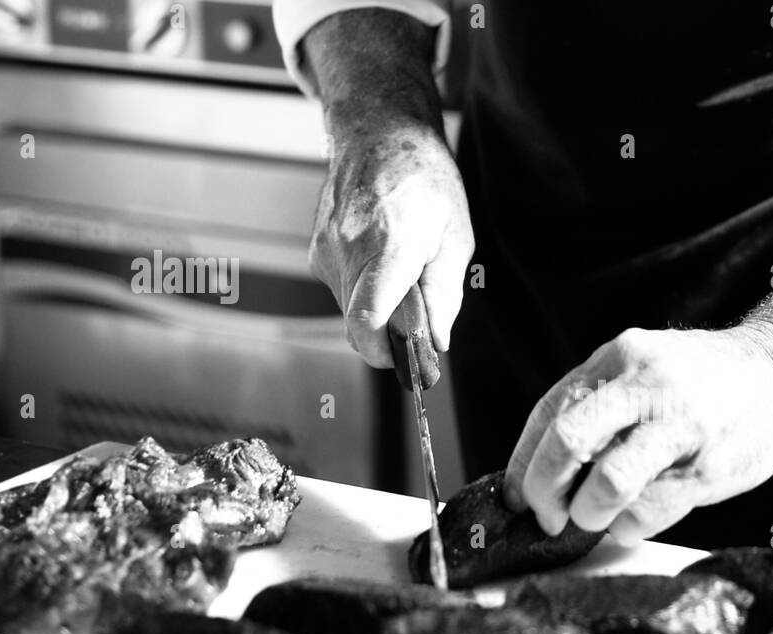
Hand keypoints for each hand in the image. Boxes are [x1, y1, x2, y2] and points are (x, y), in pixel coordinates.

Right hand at [309, 112, 473, 367]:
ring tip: (404, 270)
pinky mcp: (316, 250)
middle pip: (358, 325)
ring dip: (379, 308)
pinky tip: (383, 257)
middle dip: (390, 335)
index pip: (367, 320)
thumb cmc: (425, 180)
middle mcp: (348, 250)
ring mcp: (325, 249)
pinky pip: (342, 290)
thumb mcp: (455, 236)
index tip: (407, 361)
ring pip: (350, 310)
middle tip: (421, 321)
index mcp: (388, 246)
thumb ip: (445, 294)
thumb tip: (435, 341)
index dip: (384, 353)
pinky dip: (366, 289)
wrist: (380, 132)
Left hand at [504, 325, 772, 544]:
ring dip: (591, 514)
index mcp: (617, 358)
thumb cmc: (702, 382)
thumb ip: (598, 406)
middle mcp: (645, 385)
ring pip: (608, 484)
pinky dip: (631, 526)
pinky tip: (638, 517)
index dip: (522, 465)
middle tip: (550, 517)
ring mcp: (679, 426)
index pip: (549, 413)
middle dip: (546, 492)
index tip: (518, 499)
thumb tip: (540, 469)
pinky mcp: (708, 466)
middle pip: (569, 442)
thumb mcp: (643, 368)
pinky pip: (650, 511)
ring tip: (598, 517)